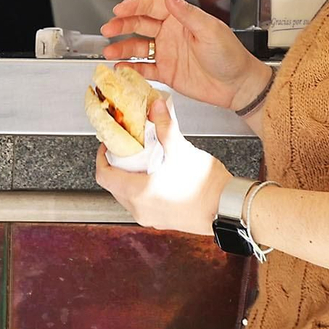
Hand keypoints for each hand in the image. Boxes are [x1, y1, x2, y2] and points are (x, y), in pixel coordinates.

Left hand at [95, 99, 230, 235]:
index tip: (109, 145)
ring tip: (144, 161)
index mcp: (138, 192)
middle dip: (117, 166)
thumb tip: (155, 106)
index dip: (102, 157)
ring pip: (128, 196)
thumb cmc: (206, 187)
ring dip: (130, 178)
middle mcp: (140, 209)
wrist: (226, 208)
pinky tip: (158, 176)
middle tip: (128, 150)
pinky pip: (143, 203)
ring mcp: (151, 218)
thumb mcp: (181, 150)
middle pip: (114, 185)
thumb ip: (164, 126)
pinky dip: (143, 189)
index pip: (104, 175)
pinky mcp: (162, 221)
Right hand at [102, 0, 271, 113]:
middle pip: (139, 24)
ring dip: (122, 48)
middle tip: (108, 29)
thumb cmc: (229, 55)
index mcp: (180, 18)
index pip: (151, 6)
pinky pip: (144, 68)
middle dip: (121, 25)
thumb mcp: (209, 30)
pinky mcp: (166, 72)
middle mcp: (171, 33)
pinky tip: (121, 68)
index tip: (119, 9)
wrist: (238, 85)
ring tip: (109, 52)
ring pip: (138, 47)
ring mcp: (167, 53)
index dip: (133, 6)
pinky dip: (131, 68)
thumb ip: (186, 12)